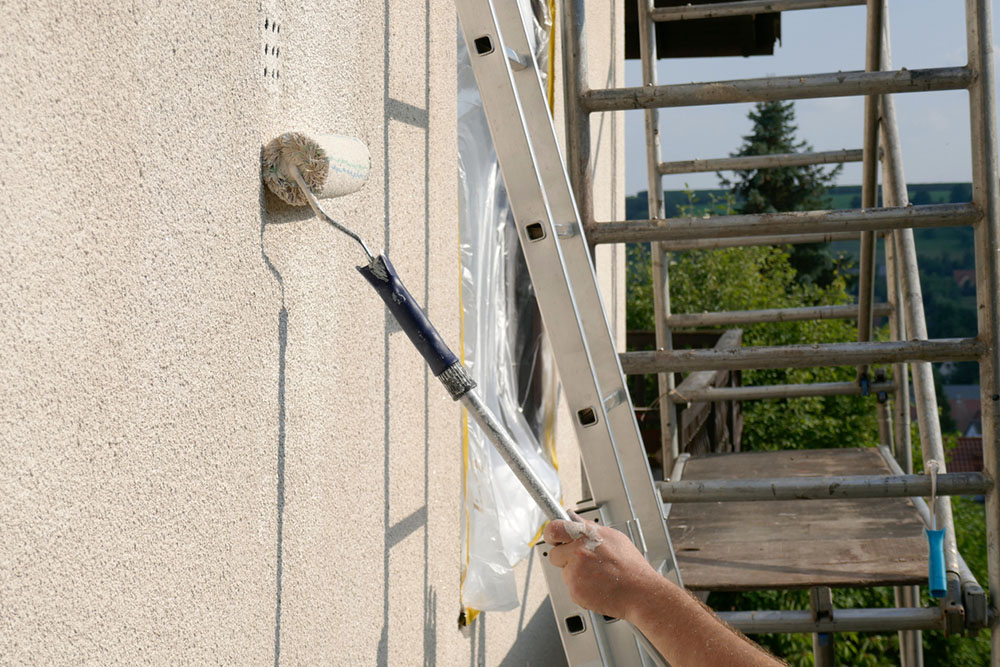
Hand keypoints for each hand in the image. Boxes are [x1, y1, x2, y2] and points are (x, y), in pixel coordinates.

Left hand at [543, 518, 664, 621]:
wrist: (639, 592)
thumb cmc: (631, 566)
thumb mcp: (613, 537)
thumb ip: (589, 528)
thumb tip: (573, 519)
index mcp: (586, 535)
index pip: (554, 528)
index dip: (551, 533)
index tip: (552, 536)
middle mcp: (578, 551)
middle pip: (555, 554)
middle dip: (564, 558)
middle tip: (581, 562)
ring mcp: (575, 572)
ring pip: (564, 572)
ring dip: (575, 574)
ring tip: (596, 575)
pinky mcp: (574, 590)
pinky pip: (570, 587)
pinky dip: (580, 588)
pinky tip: (596, 585)